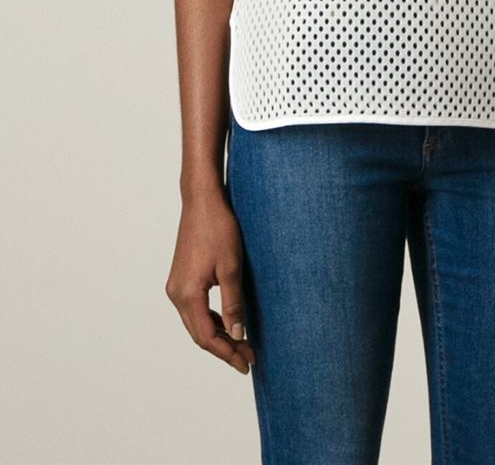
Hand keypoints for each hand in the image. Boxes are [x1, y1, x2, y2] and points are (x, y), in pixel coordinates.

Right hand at [165, 191, 256, 374]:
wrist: (202, 201)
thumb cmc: (218, 229)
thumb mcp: (231, 267)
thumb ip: (233, 304)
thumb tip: (238, 335)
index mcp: (187, 294)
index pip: (206, 337)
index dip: (227, 353)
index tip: (247, 362)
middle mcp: (176, 294)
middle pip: (199, 334)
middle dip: (224, 349)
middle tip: (248, 359)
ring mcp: (177, 286)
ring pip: (196, 323)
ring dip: (218, 335)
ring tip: (242, 345)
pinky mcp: (182, 279)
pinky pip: (195, 309)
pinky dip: (211, 320)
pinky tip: (228, 323)